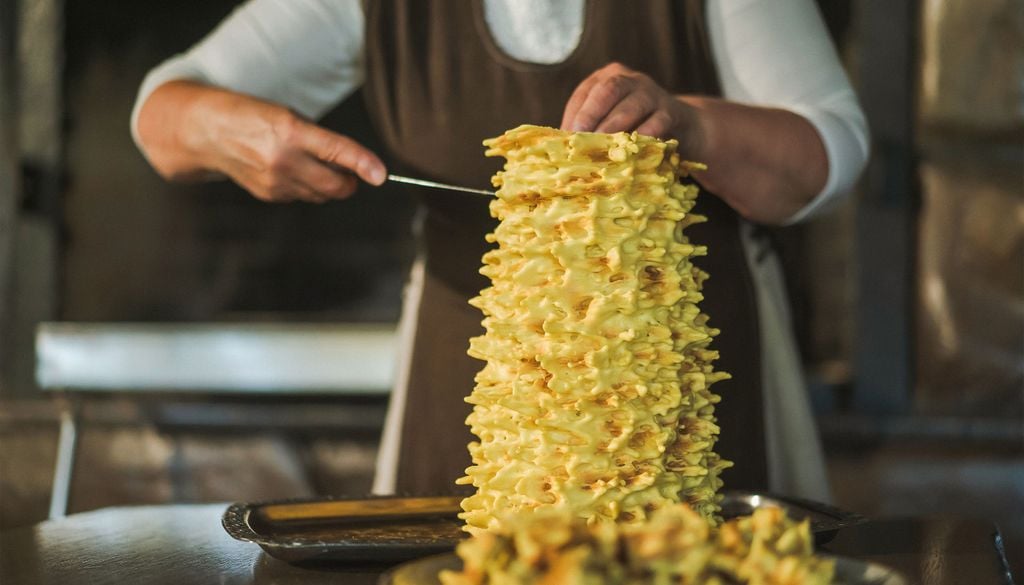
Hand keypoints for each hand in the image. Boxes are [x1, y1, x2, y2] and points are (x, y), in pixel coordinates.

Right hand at [139, 81, 385, 203]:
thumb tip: (350, 165)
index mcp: (290, 131)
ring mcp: (275, 181)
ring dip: (329, 185)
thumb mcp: (287, 115)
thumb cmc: (252, 116)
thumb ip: (320, 139)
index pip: (337, 151)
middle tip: (351, 172)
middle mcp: (283, 160)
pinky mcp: (268, 195)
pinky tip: (291, 171)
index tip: (381, 175)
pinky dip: (308, 188)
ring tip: (313, 164)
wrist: (207, 131)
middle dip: (350, 182)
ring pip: (322, 195)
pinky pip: (303, 197)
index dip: (363, 164)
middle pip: (335, 185)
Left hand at [560, 62, 703, 152]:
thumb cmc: (635, 127)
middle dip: (591, 114)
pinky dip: (643, 137)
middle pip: (608, 90)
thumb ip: (590, 129)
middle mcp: (631, 79)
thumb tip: (562, 150)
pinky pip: (657, 123)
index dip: (574, 115)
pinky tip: (632, 150)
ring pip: (631, 105)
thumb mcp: (611, 121)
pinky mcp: (672, 111)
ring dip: (614, 128)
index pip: (585, 92)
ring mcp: (653, 93)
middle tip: (579, 138)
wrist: (683, 127)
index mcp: (609, 77)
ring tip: (601, 148)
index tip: (563, 137)